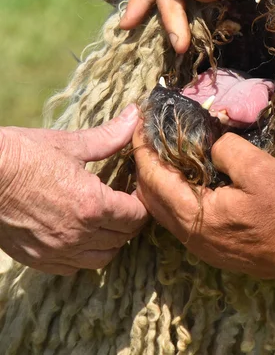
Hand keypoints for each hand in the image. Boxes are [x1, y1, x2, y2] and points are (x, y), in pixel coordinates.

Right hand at [0, 105, 148, 274]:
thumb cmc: (23, 155)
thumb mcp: (70, 144)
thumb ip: (109, 136)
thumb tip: (135, 115)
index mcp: (92, 205)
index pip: (136, 216)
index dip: (142, 203)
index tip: (137, 191)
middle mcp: (78, 234)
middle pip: (123, 238)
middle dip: (130, 221)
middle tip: (125, 204)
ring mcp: (56, 251)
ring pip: (101, 258)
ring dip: (111, 241)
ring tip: (106, 221)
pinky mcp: (36, 259)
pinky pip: (72, 268)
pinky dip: (83, 255)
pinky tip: (80, 235)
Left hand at [133, 130, 274, 284]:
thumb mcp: (257, 167)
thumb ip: (224, 149)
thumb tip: (209, 143)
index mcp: (195, 216)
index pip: (153, 178)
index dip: (144, 148)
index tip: (141, 124)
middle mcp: (191, 236)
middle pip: (152, 198)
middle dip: (148, 165)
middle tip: (154, 137)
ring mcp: (203, 246)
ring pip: (168, 210)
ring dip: (164, 181)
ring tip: (172, 153)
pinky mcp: (216, 249)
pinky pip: (185, 219)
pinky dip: (180, 195)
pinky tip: (194, 179)